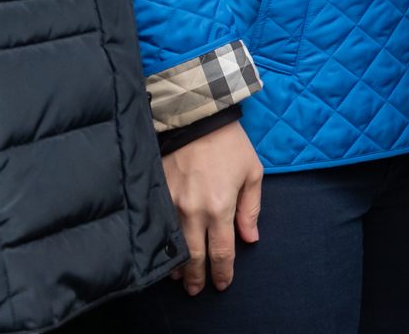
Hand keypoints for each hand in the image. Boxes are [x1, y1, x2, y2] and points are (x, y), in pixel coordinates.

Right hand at [162, 120, 263, 293]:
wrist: (196, 117)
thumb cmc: (229, 143)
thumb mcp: (252, 172)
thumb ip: (251, 209)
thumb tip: (250, 238)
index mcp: (220, 206)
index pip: (221, 252)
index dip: (223, 271)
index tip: (223, 283)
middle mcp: (193, 211)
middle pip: (194, 257)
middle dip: (197, 278)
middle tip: (198, 290)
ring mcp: (171, 204)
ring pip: (173, 246)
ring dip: (177, 266)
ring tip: (181, 277)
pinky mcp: (157, 195)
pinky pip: (159, 228)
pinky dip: (162, 244)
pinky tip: (165, 252)